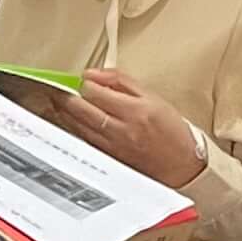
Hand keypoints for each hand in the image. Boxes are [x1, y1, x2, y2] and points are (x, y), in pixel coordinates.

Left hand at [61, 70, 208, 189]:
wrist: (182, 165)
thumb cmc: (171, 132)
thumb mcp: (152, 97)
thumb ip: (121, 82)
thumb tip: (95, 74)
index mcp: (135, 111)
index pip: (96, 93)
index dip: (84, 84)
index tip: (83, 80)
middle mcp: (122, 129)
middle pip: (81, 110)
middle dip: (66, 97)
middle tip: (61, 89)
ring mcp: (113, 146)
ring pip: (78, 127)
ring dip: (64, 112)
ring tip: (60, 102)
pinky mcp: (109, 157)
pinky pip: (84, 140)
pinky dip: (74, 129)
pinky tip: (71, 121)